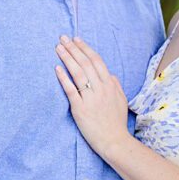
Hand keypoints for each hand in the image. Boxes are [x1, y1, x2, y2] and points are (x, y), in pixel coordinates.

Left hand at [55, 36, 130, 156]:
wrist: (114, 141)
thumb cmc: (117, 122)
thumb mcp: (121, 100)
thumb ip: (115, 85)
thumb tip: (109, 74)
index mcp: (110, 85)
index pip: (96, 61)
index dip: (85, 48)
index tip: (76, 39)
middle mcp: (101, 89)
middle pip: (85, 64)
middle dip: (73, 49)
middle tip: (62, 38)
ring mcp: (90, 98)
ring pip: (78, 73)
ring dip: (67, 58)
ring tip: (58, 48)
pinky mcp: (80, 109)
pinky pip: (71, 90)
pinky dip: (64, 78)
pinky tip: (57, 69)